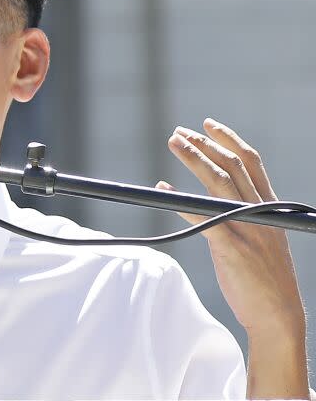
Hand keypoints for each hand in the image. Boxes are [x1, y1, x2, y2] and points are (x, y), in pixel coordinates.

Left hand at [158, 118, 307, 397]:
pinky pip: (201, 216)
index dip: (229, 139)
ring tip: (173, 142)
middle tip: (179, 132)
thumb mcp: (262, 240)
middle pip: (230, 165)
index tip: (208, 124)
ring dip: (192, 158)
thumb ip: (243, 217)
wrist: (278, 316)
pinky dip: (180, 199)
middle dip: (204, 144)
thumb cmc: (266, 281)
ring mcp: (246, 227)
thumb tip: (212, 202)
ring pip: (217, 181)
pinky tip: (162, 189)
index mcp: (269, 207)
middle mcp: (259, 211)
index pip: (251, 161)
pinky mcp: (230, 247)